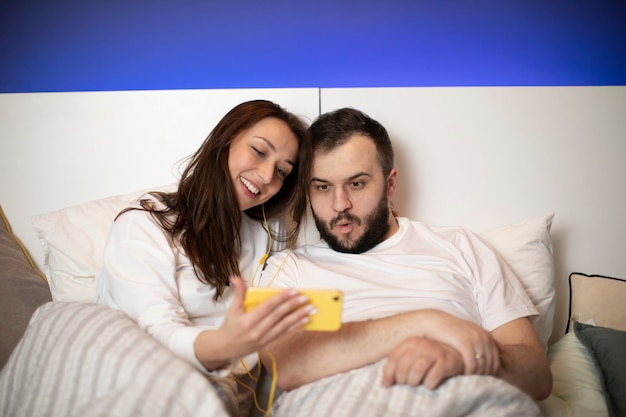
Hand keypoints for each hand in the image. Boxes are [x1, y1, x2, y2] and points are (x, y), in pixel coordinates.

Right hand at [195, 278, 311, 368]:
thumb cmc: (229, 327)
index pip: (268, 306)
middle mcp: (257, 330)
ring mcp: (264, 338)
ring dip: (298, 316)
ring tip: (309, 309)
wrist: (226, 348)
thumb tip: (236, 278)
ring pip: (284, 326)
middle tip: (305, 298)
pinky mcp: (268, 342)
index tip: (292, 291)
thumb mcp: (232, 309)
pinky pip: (284, 334)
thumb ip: (238, 293)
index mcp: (248, 320)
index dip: (281, 298)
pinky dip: (295, 327)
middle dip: (293, 305)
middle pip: (278, 315)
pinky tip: (304, 321)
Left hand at [382, 337, 463, 388]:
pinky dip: (429, 385)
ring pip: (416, 373)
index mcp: (409, 342)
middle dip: (402, 380)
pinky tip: (430, 384)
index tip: (387, 385)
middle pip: (403, 367)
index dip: (388, 374)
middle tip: (406, 384)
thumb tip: (385, 383)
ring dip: (414, 382)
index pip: (392, 359)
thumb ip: (398, 365)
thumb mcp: (412, 356)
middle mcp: (421, 345)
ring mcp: (434, 352)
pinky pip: (432, 378)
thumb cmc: (428, 358)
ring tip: (416, 384)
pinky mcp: (446, 362)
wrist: (454, 354)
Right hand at [415, 310, 500, 375]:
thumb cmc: (452, 330)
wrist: (434, 322)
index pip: (495, 361)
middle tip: (471, 381)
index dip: (489, 372)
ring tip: (466, 379)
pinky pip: (471, 364)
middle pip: (489, 365)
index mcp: (487, 335)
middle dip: (482, 375)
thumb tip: (503, 350)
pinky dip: (468, 372)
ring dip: (475, 375)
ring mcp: (475, 340)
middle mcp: (483, 337)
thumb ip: (486, 340)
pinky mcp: (465, 343)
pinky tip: (460, 374)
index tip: (478, 378)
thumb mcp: (471, 332)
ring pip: (481, 366)